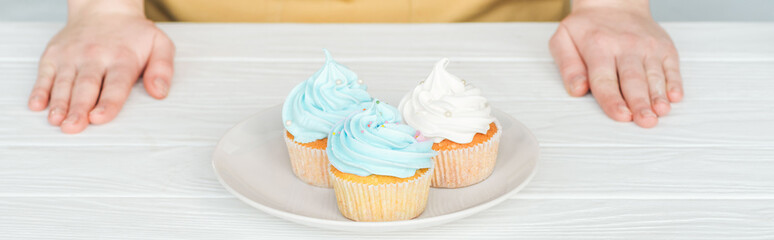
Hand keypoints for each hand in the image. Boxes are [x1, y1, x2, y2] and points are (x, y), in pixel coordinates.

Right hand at [27, 0, 174, 133]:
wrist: (104, 7)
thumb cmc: (133, 33)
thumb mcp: (159, 44)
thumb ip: (162, 69)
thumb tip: (159, 92)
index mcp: (122, 58)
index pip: (115, 84)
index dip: (107, 102)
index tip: (99, 118)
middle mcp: (95, 57)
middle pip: (86, 86)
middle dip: (78, 108)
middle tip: (73, 127)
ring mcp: (72, 55)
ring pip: (64, 83)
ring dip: (59, 103)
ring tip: (56, 120)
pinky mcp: (54, 54)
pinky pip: (45, 74)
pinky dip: (39, 90)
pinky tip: (37, 105)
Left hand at [549, 0, 682, 127]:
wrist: (614, 2)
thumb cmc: (586, 27)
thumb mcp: (563, 39)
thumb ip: (568, 66)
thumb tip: (577, 89)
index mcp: (598, 46)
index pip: (605, 79)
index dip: (613, 100)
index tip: (621, 116)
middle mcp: (626, 46)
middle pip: (633, 80)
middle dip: (640, 103)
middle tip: (645, 121)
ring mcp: (648, 46)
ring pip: (654, 75)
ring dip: (658, 96)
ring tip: (660, 112)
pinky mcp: (664, 47)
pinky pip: (672, 67)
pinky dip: (674, 82)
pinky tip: (675, 97)